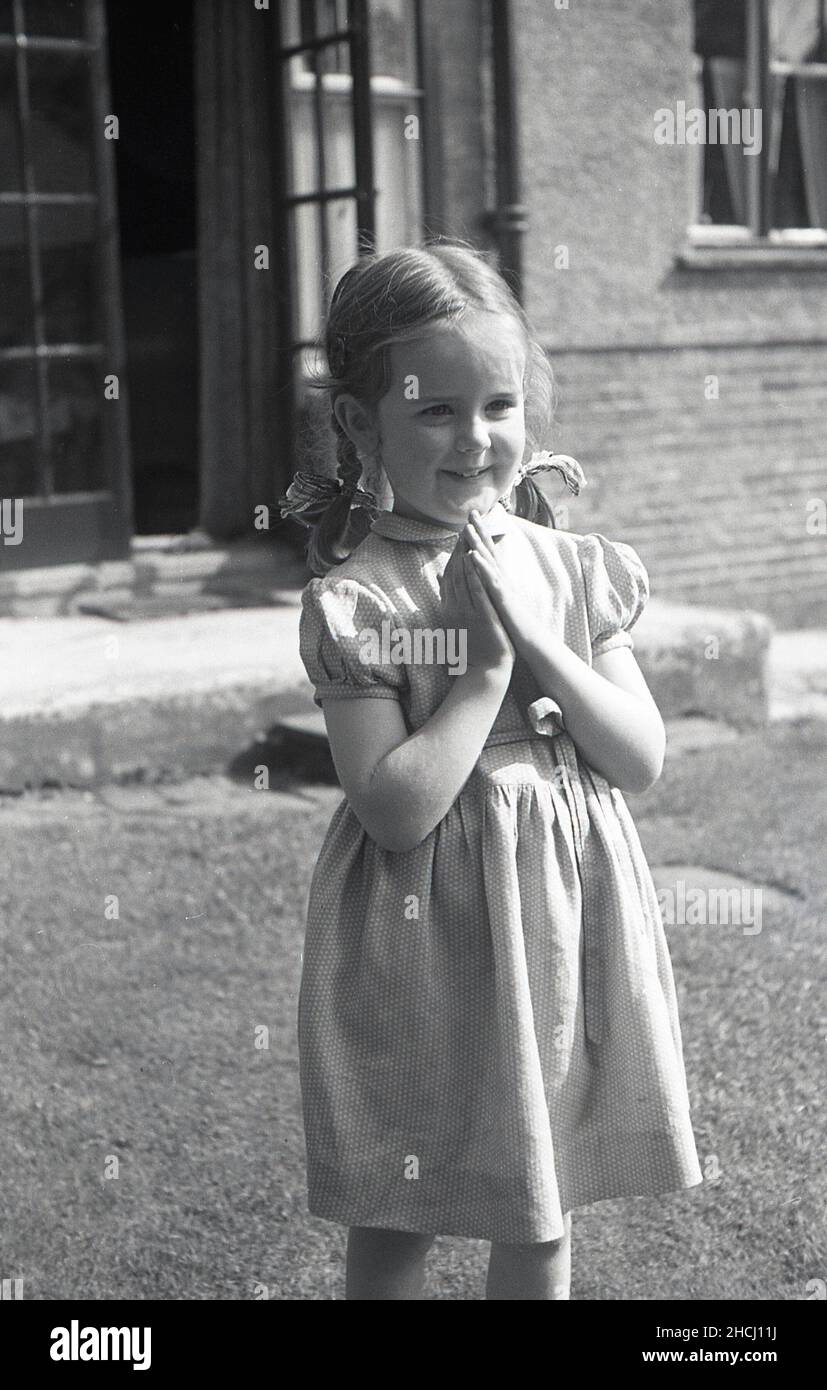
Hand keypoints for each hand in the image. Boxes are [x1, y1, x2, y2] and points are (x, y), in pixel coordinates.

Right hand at [439, 534, 514, 672]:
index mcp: (450, 608)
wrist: (485, 670)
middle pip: (455, 573)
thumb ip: (448, 599)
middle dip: (459, 549)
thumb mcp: (456, 620)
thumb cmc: (473, 647)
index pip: (449, 576)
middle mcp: (455, 607)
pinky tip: (474, 559)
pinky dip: (474, 574)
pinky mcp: (480, 616)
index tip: (458, 536)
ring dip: (464, 555)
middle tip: (463, 527)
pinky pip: (475, 591)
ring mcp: (467, 611)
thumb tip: (440, 580)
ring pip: (462, 578)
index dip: (453, 555)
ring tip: (467, 535)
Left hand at [461, 509, 539, 655]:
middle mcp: (501, 579)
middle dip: (480, 530)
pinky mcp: (503, 598)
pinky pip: (491, 580)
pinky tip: (472, 555)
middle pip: (489, 550)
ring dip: (478, 543)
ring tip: (468, 528)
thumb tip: (481, 580)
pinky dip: (481, 566)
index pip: (486, 553)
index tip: (469, 519)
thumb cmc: (513, 623)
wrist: (528, 640)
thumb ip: (489, 589)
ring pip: (489, 561)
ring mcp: (503, 587)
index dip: (478, 535)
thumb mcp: (498, 603)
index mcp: (497, 580)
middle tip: (472, 511)